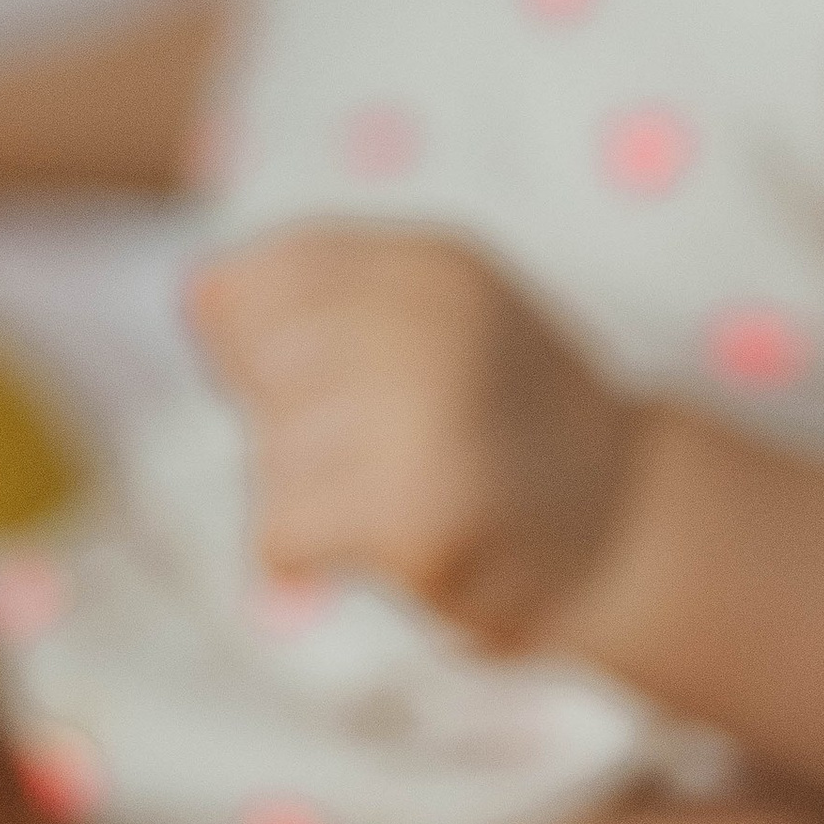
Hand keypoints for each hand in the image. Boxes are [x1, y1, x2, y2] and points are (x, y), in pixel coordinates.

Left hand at [186, 226, 643, 647]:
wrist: (626, 534)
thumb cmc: (504, 431)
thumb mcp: (437, 325)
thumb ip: (322, 300)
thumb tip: (198, 296)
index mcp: (434, 268)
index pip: (252, 282)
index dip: (252, 346)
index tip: (317, 383)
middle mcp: (435, 327)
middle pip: (259, 369)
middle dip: (283, 424)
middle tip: (370, 455)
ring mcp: (433, 419)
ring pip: (268, 454)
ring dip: (303, 495)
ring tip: (389, 499)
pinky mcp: (423, 517)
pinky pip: (282, 529)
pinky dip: (301, 555)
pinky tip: (368, 547)